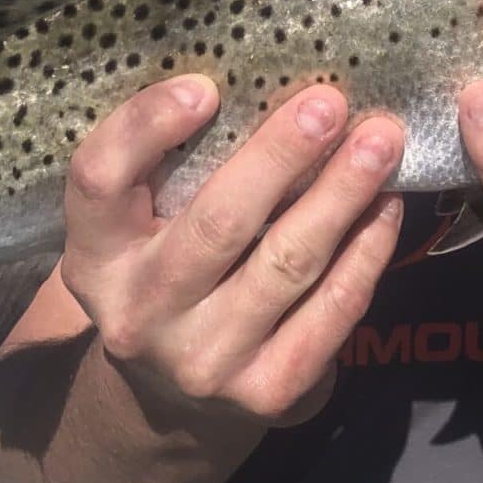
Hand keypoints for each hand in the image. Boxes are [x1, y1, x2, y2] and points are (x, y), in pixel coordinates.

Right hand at [58, 77, 404, 428]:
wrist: (175, 401)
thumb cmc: (168, 272)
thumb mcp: (139, 226)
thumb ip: (172, 167)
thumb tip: (267, 81)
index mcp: (95, 256)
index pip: (99, 180)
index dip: (146, 128)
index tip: (204, 86)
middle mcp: (140, 312)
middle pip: (215, 223)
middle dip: (280, 156)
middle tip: (330, 103)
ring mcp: (203, 360)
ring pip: (286, 264)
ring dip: (341, 195)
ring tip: (380, 142)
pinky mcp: (266, 392)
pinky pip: (330, 312)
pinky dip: (366, 252)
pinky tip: (387, 207)